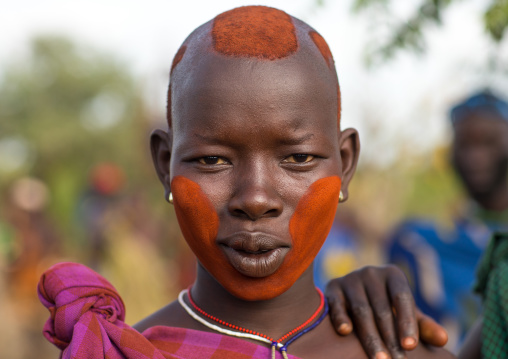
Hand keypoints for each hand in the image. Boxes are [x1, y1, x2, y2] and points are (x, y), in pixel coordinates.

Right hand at [325, 265, 447, 358]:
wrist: (355, 291)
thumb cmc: (387, 306)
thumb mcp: (405, 313)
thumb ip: (423, 326)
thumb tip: (444, 340)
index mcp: (392, 275)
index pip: (402, 298)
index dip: (406, 322)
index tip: (410, 347)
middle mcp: (371, 272)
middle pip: (381, 308)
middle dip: (389, 337)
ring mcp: (350, 278)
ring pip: (361, 310)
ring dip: (369, 336)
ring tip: (379, 358)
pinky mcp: (332, 286)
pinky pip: (336, 303)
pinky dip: (340, 317)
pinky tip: (345, 332)